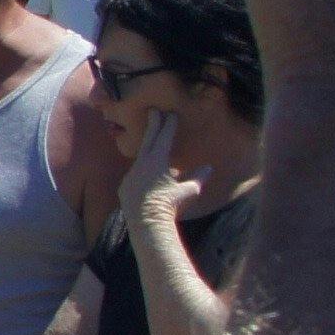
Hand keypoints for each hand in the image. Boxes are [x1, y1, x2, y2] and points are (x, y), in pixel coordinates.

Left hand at [118, 110, 189, 235]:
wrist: (146, 223)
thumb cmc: (170, 205)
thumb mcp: (188, 191)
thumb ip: (197, 178)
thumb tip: (209, 168)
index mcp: (156, 162)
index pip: (163, 138)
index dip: (167, 125)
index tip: (170, 114)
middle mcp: (140, 165)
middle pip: (148, 141)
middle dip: (153, 126)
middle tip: (154, 111)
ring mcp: (130, 176)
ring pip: (141, 159)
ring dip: (149, 151)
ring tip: (156, 144)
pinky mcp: (124, 187)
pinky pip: (135, 174)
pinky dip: (143, 170)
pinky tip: (148, 174)